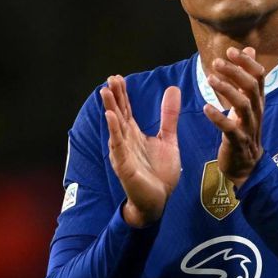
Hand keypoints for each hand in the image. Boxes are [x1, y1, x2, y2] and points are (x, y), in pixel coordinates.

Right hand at [100, 76, 180, 227]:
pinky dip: (114, 132)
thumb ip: (168, 117)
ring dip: (110, 109)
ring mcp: (123, 153)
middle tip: (110, 79)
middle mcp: (126, 142)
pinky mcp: (125, 166)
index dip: (122, 95)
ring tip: (105, 92)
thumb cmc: (160, 172)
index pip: (126, 111)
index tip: (118, 77)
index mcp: (135, 135)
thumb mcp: (168, 139)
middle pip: (118, 115)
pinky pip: (118, 146)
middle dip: (114, 97)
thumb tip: (172, 90)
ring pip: (115, 128)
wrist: (159, 200)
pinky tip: (111, 117)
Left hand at [202, 47, 265, 187]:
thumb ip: (246, 76)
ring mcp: (249, 127)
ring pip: (243, 104)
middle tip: (216, 62)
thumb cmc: (244, 129)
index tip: (230, 50)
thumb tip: (249, 49)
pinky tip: (206, 108)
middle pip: (251, 87)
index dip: (246, 62)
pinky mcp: (238, 142)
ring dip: (227, 90)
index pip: (259, 76)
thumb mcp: (247, 101)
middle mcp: (257, 111)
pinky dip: (219, 117)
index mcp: (258, 100)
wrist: (246, 165)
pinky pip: (230, 128)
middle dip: (235, 72)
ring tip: (210, 79)